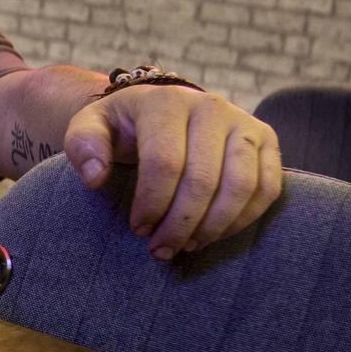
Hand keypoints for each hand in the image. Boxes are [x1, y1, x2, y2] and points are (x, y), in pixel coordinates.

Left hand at [62, 86, 281, 259]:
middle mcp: (211, 107)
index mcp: (166, 102)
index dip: (152, 204)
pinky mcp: (266, 140)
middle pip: (203, 179)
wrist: (160, 110)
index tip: (139, 229)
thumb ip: (83, 146)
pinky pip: (267, 188)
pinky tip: (213, 234)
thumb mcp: (89, 128)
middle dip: (180, 224)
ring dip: (214, 226)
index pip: (164, 162)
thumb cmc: (123, 127)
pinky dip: (243, 219)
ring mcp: (243, 122)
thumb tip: (96, 177)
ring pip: (241, 185)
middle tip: (160, 249)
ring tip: (187, 245)